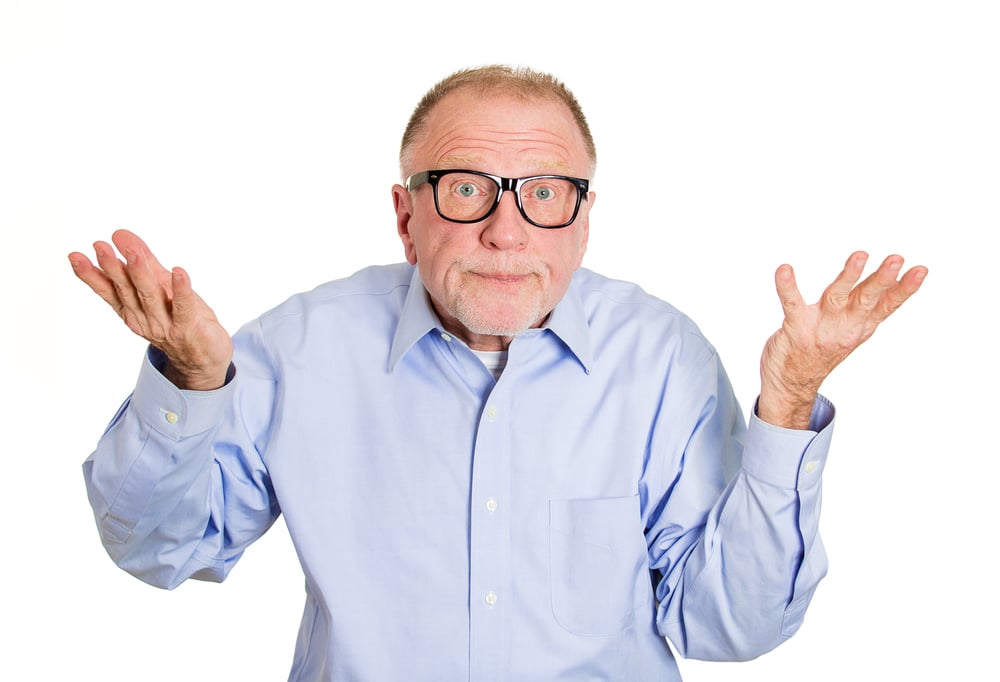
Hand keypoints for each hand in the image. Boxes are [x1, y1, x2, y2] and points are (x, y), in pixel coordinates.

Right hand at [68, 229, 232, 389]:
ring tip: (133, 253)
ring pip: (150, 297)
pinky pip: (184, 307)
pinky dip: (181, 289)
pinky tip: (179, 272)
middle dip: (113, 268)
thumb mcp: (159, 286)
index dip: (92, 275)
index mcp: (132, 311)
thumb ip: (143, 261)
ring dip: (141, 274)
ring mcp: (165, 325)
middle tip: (100, 246)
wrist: (204, 358)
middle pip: (126, 291)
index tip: (76, 256)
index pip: (109, 291)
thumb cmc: (180, 318)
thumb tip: (119, 234)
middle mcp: (144, 319)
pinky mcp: (189, 327)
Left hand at [758, 251, 926, 428]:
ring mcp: (820, 328)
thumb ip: (864, 306)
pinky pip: (791, 303)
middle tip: (896, 259)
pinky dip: (787, 286)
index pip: (887, 306)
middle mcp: (844, 326)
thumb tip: (886, 278)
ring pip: (837, 297)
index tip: (921, 270)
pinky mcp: (795, 328)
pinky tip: (784, 269)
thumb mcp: (851, 330)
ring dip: (849, 276)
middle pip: (867, 299)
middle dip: (882, 279)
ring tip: (860, 256)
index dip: (904, 289)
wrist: (791, 385)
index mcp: (860, 325)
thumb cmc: (820, 349)